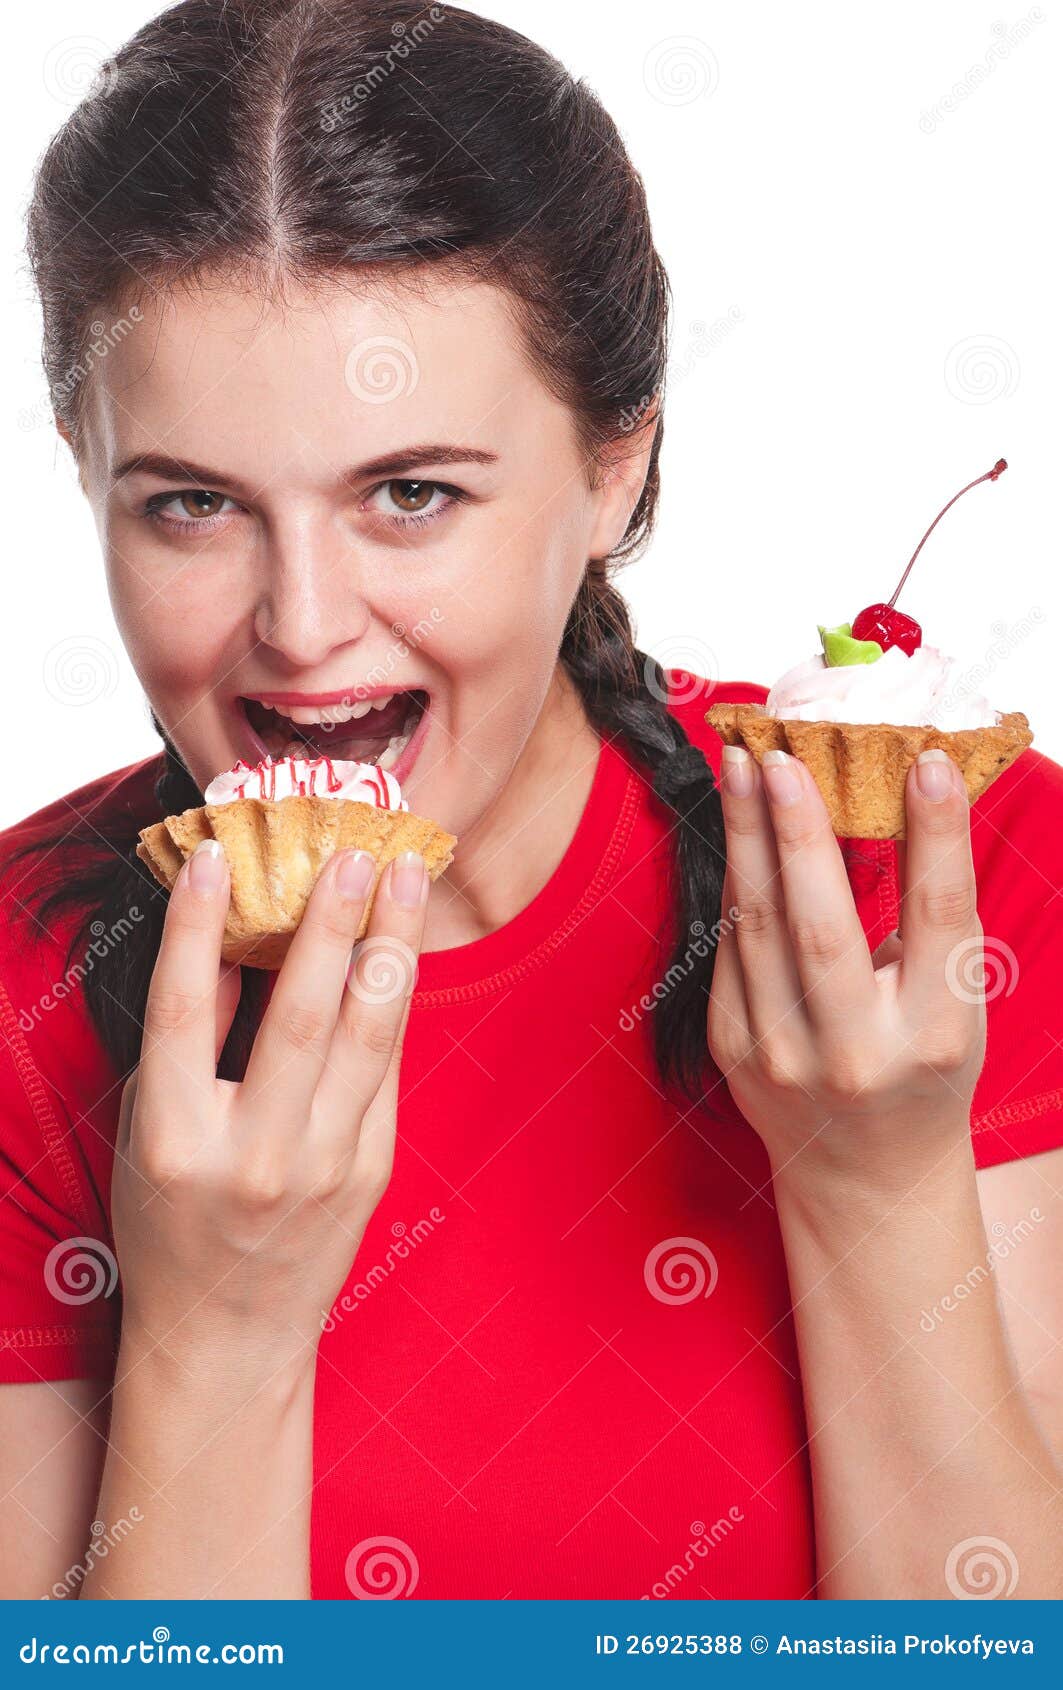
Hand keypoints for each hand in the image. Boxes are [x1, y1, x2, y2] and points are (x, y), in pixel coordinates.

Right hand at [114, 843, 428, 1372]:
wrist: (228, 1336)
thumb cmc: (174, 1223)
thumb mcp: (149, 1134)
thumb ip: (188, 1044)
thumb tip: (226, 938)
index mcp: (177, 1140)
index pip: (184, 1011)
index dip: (195, 926)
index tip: (215, 855)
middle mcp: (255, 1154)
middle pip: (300, 1017)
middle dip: (330, 924)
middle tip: (352, 852)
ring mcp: (324, 1166)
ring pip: (368, 1036)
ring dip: (390, 947)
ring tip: (404, 878)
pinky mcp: (372, 1171)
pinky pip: (386, 1070)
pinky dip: (394, 1001)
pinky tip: (402, 945)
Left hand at [707, 746, 985, 1192]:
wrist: (865, 1173)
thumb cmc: (921, 1068)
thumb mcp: (953, 1004)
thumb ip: (932, 921)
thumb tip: (900, 794)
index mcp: (936, 1034)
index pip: (940, 917)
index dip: (937, 834)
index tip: (924, 760)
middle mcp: (858, 1052)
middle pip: (823, 926)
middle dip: (799, 831)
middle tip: (784, 754)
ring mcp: (784, 1057)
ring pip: (758, 929)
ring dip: (746, 837)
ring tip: (742, 763)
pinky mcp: (732, 1050)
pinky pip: (729, 949)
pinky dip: (734, 882)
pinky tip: (736, 829)